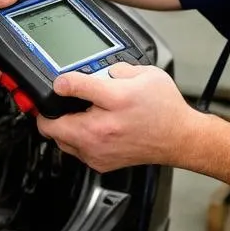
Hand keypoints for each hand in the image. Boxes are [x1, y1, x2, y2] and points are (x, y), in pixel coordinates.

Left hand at [32, 64, 201, 172]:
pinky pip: (73, 151)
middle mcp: (103, 128)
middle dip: (50, 111)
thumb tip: (98, 71)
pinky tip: (88, 129)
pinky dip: (74, 139)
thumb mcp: (146, 74)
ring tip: (74, 116)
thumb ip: (117, 68)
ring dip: (61, 127)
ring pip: (58, 140)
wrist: (179, 138)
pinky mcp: (100, 162)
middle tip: (56, 103)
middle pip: (51, 124)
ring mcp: (98, 150)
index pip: (72, 87)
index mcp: (115, 100)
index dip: (61, 81)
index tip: (60, 82)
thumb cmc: (165, 109)